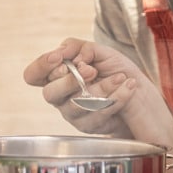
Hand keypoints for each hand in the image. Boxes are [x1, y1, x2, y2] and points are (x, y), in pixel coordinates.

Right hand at [22, 38, 139, 135]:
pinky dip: (117, 97)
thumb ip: (79, 47)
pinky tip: (128, 85)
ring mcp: (72, 113)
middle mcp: (59, 96)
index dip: (41, 66)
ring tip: (121, 77)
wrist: (139, 92)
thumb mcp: (98, 51)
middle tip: (91, 70)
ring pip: (78, 104)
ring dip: (102, 88)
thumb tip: (65, 52)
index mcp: (55, 76)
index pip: (33, 75)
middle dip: (70, 81)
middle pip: (50, 94)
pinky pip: (99, 113)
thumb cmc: (113, 69)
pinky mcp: (88, 125)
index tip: (59, 57)